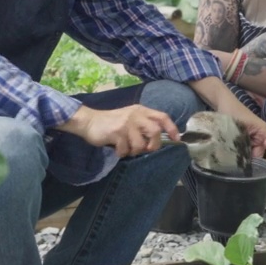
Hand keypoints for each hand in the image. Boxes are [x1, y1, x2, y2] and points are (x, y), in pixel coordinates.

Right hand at [58, 104, 180, 156]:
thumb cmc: (111, 122)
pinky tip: (117, 149)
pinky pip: (125, 150)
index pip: (162, 117)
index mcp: (141, 110)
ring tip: (126, 149)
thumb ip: (143, 125)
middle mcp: (135, 115)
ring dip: (134, 151)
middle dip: (153, 145)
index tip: (176, 139)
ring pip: (140, 144)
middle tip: (146, 149)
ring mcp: (126, 123)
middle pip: (155, 131)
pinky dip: (122, 153)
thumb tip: (157, 140)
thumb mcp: (130, 118)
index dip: (172, 128)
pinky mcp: (117, 132)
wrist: (89, 121)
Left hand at [212, 90, 265, 163]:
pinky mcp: (245, 141)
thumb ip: (244, 145)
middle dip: (253, 162)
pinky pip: (246, 151)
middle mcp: (260, 136)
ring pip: (252, 154)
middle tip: (241, 167)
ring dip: (244, 159)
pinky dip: (240, 155)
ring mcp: (252, 139)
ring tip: (234, 162)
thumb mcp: (239, 128)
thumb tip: (246, 162)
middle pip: (261, 155)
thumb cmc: (233, 112)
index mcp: (264, 131)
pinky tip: (232, 157)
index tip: (262, 170)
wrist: (222, 104)